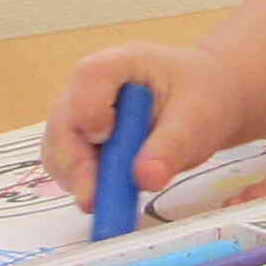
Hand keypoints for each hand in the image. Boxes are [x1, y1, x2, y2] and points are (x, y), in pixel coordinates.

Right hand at [44, 45, 245, 212]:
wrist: (208, 100)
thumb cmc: (203, 97)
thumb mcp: (198, 118)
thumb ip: (171, 146)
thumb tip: (145, 179)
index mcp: (120, 64)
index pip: (90, 78)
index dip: (89, 110)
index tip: (106, 138)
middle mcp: (89, 87)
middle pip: (63, 120)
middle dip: (74, 162)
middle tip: (94, 199)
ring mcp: (80, 114)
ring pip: (58, 148)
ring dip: (74, 178)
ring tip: (104, 202)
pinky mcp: (81, 141)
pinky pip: (67, 165)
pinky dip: (81, 184)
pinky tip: (106, 197)